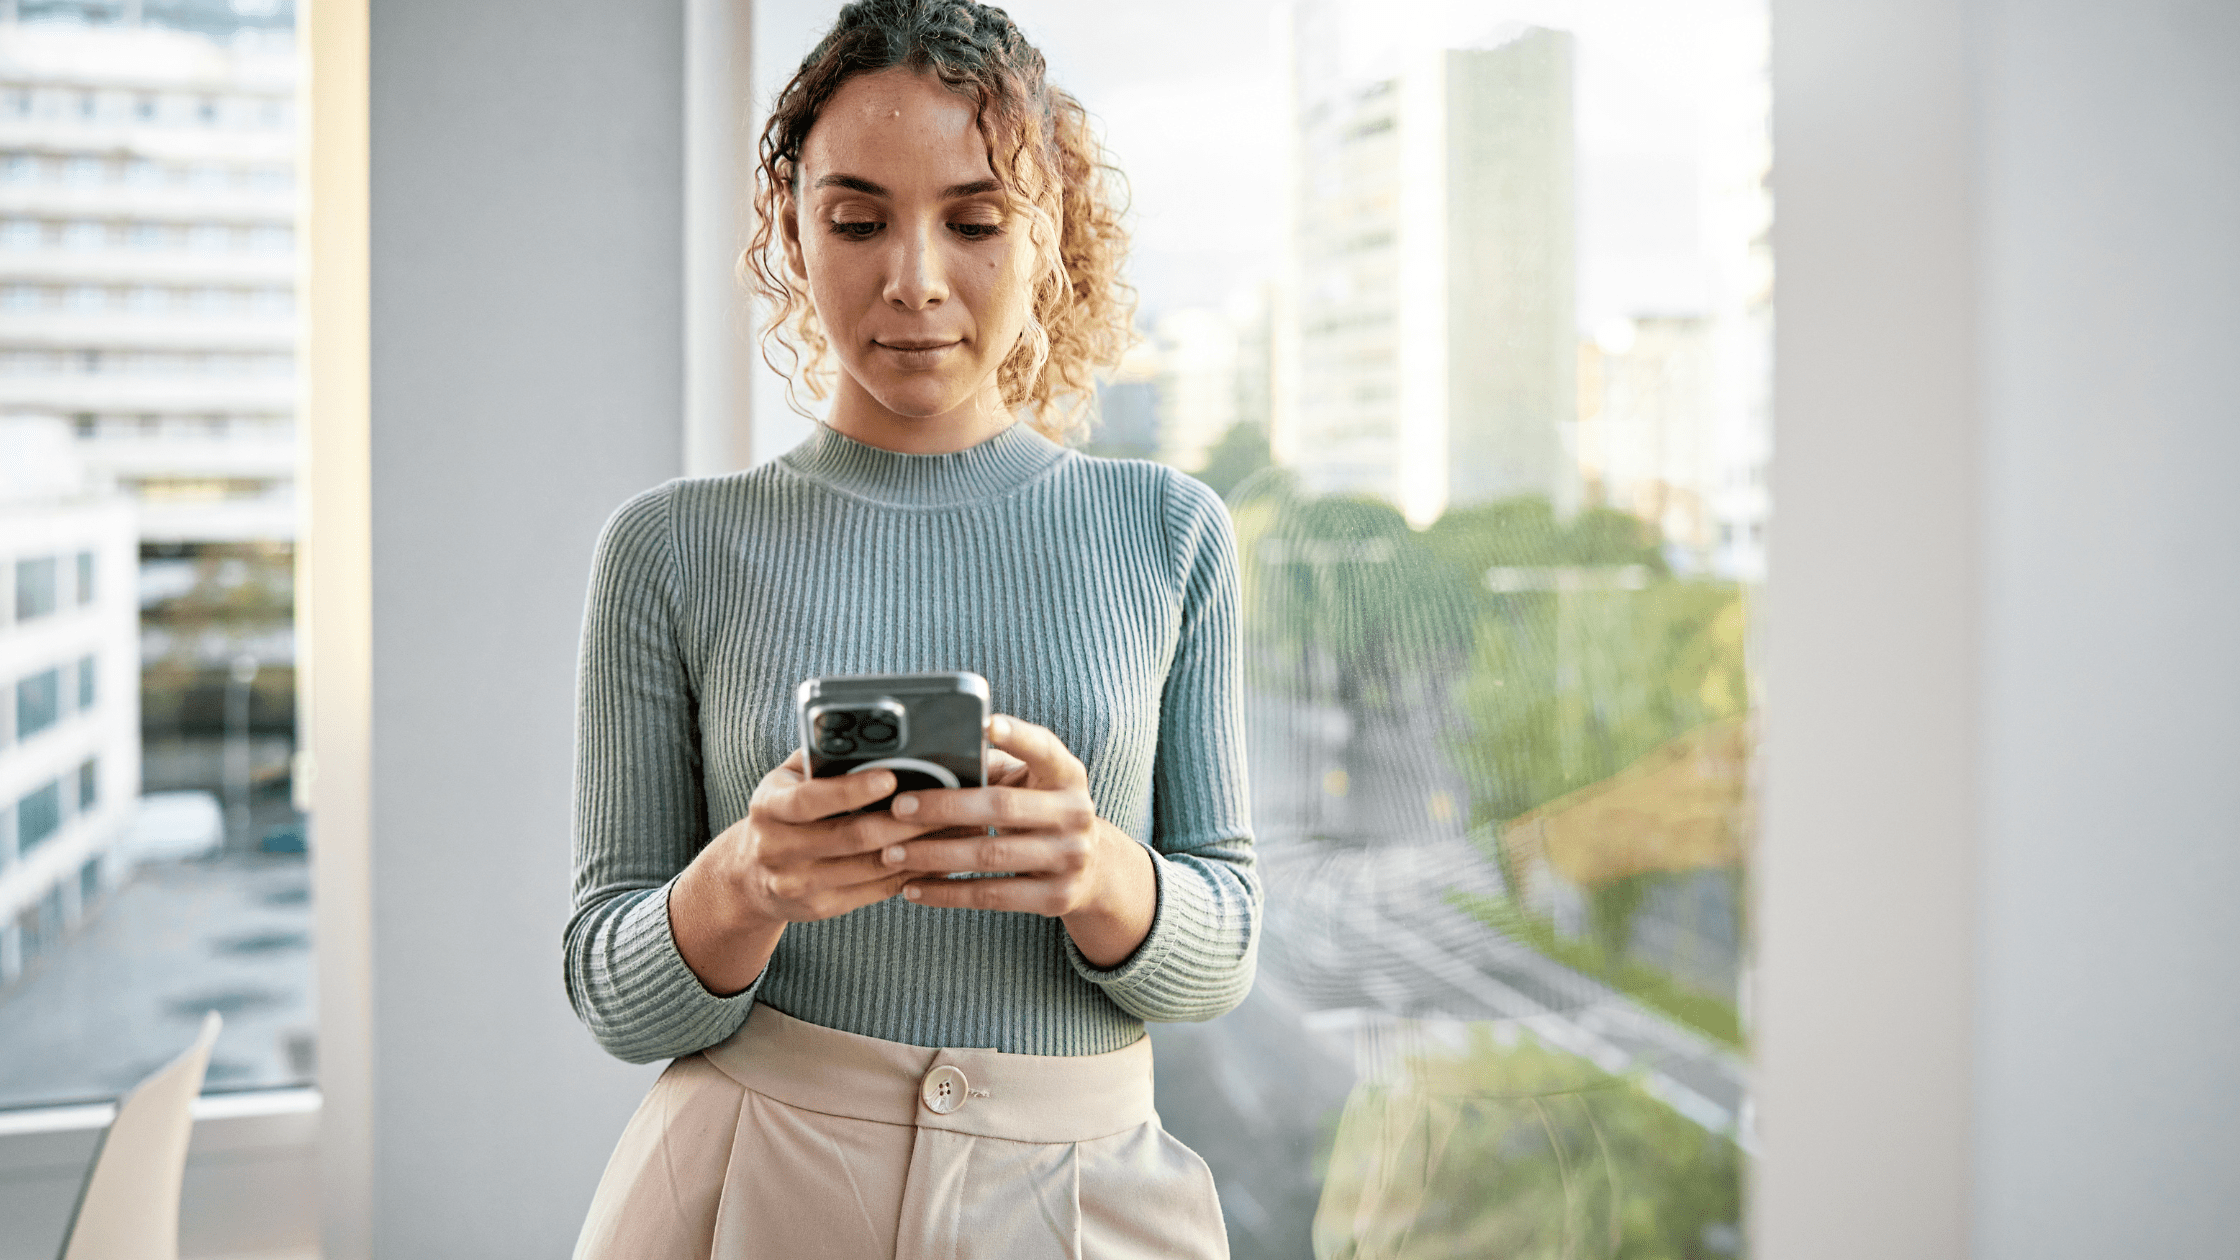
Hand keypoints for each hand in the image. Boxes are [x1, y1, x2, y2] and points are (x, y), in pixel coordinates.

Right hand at [668, 751, 939, 993]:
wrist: (749, 875)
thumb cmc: (784, 811)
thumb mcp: (787, 781)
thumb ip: (821, 759)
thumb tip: (873, 734)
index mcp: (769, 807)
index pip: (810, 799)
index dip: (851, 790)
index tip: (892, 777)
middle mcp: (776, 849)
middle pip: (852, 836)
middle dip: (906, 820)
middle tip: (949, 803)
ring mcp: (797, 884)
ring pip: (871, 867)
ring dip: (920, 848)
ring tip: (956, 828)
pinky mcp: (820, 907)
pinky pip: (876, 890)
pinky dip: (912, 873)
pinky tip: (939, 857)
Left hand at [880, 715, 1156, 966]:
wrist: (1092, 869)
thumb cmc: (1041, 811)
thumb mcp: (1033, 783)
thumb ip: (994, 766)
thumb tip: (931, 754)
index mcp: (1068, 775)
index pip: (1044, 749)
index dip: (1017, 736)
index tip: (985, 725)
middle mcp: (1076, 813)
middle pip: (1003, 807)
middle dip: (944, 806)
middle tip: (898, 807)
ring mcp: (1070, 858)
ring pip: (991, 855)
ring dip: (935, 855)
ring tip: (892, 853)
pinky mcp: (1057, 897)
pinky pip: (992, 896)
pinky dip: (947, 892)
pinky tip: (913, 887)